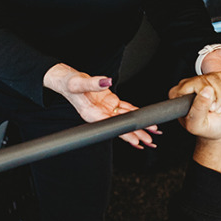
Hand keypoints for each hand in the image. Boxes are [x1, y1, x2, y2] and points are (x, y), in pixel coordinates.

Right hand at [43, 63, 159, 148]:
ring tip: (153, 131)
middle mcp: (99, 115)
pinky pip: (125, 110)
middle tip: (150, 140)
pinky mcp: (110, 103)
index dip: (124, 133)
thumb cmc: (69, 83)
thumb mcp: (78, 82)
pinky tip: (145, 119)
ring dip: (139, 126)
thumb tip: (106, 81)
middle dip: (136, 133)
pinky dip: (136, 114)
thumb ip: (93, 83)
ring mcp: (106, 109)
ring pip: (125, 119)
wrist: (67, 80)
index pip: (110, 126)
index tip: (136, 139)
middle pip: (120, 126)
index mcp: (91, 114)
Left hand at [169, 71, 220, 140]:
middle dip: (220, 96)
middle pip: (210, 78)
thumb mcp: (198, 125)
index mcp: (178, 94)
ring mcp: (203, 80)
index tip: (210, 109)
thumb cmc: (206, 130)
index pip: (197, 83)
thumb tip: (206, 90)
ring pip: (220, 77)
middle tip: (216, 110)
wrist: (220, 130)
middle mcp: (188, 85)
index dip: (209, 95)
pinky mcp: (216, 80)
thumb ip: (198, 110)